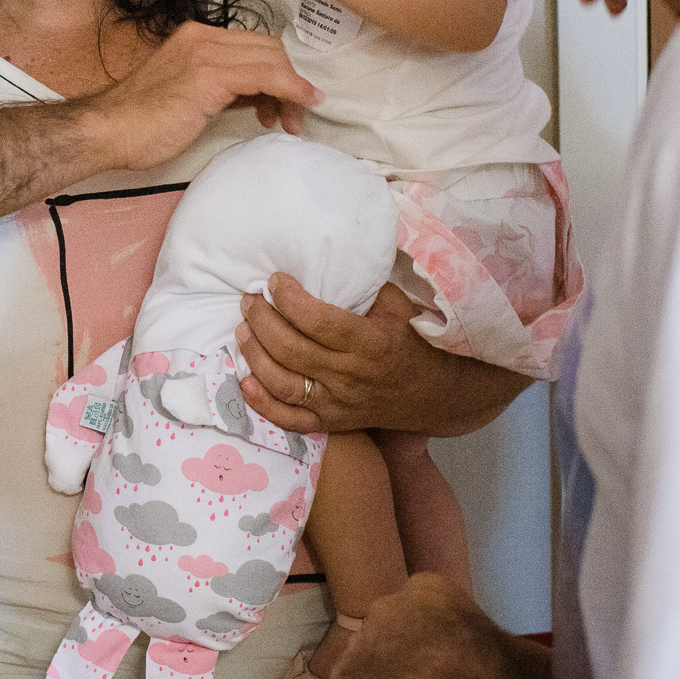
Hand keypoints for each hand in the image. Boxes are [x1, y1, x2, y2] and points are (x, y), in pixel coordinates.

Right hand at [82, 22, 321, 170]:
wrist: (107, 131)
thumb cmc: (140, 123)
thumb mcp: (190, 98)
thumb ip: (224, 90)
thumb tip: (259, 98)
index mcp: (196, 37)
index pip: (254, 46)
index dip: (278, 74)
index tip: (284, 106)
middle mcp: (202, 37)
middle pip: (269, 49)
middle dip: (290, 83)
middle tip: (292, 119)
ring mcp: (205, 53)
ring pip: (272, 60)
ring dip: (292, 92)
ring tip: (290, 123)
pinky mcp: (209, 75)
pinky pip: (266, 75)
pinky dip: (291, 90)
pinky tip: (298, 107)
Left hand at [236, 275, 527, 434]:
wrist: (437, 393)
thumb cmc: (413, 340)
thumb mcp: (399, 306)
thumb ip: (364, 287)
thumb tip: (327, 256)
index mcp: (370, 342)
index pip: (318, 321)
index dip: (289, 298)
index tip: (275, 279)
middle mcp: (351, 375)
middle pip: (292, 350)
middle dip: (262, 321)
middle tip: (248, 300)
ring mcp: (339, 403)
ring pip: (285, 384)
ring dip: (256, 356)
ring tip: (242, 330)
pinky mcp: (333, 422)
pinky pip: (292, 419)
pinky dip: (264, 404)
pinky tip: (246, 382)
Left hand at [332, 573, 578, 678]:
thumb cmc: (504, 674)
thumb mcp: (515, 646)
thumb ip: (495, 642)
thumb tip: (520, 657)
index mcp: (427, 588)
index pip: (417, 611)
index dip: (427, 644)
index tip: (442, 667)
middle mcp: (386, 606)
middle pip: (388, 636)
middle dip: (401, 662)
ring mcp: (361, 643)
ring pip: (368, 669)